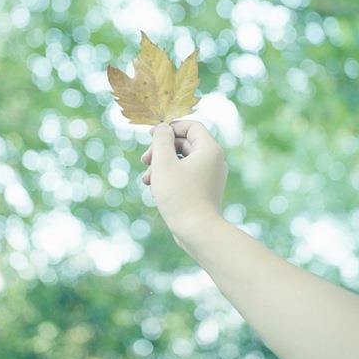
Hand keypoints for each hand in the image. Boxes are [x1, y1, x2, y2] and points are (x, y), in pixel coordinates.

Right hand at [140, 120, 227, 244]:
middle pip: (184, 143)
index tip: (152, 135)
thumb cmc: (180, 195)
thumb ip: (161, 139)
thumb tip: (163, 128)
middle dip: (161, 150)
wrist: (197, 231)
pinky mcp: (205, 190)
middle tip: (144, 160)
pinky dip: (170, 177)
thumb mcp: (164, 162)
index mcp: (209, 149)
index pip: (191, 126)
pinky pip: (186, 175)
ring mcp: (210, 176)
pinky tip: (155, 189)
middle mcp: (214, 160)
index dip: (170, 127)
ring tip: (146, 179)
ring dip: (162, 165)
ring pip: (182, 161)